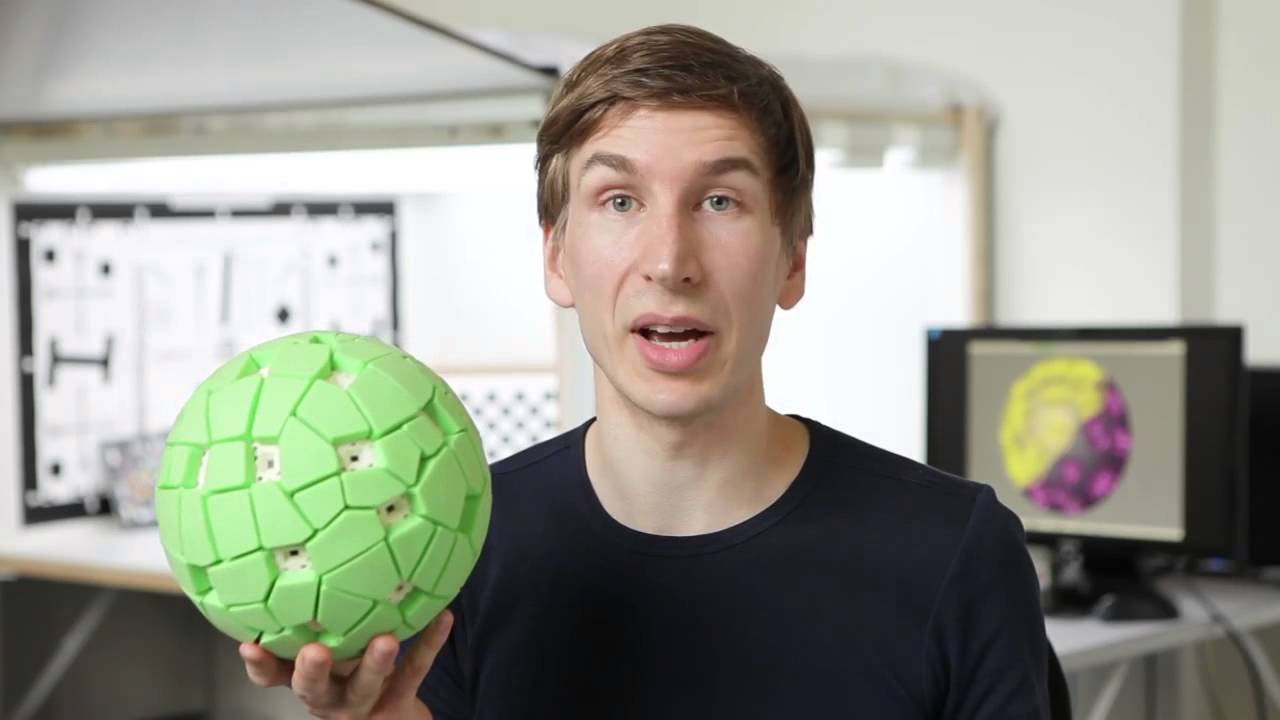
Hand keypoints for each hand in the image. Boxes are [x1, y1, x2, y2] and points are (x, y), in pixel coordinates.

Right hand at [239, 610, 453, 718]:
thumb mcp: (328, 646)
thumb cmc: (351, 668)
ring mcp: (365, 701)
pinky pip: (415, 670)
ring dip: (374, 664)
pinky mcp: (399, 701)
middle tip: (314, 652)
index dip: (260, 665)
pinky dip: (429, 643)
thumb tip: (294, 546)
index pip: (274, 676)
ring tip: (386, 641)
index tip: (249, 645)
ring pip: (365, 686)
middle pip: (313, 689)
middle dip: (312, 671)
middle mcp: (330, 695)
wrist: (391, 714)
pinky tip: (443, 617)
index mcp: (307, 678)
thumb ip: (312, 614)